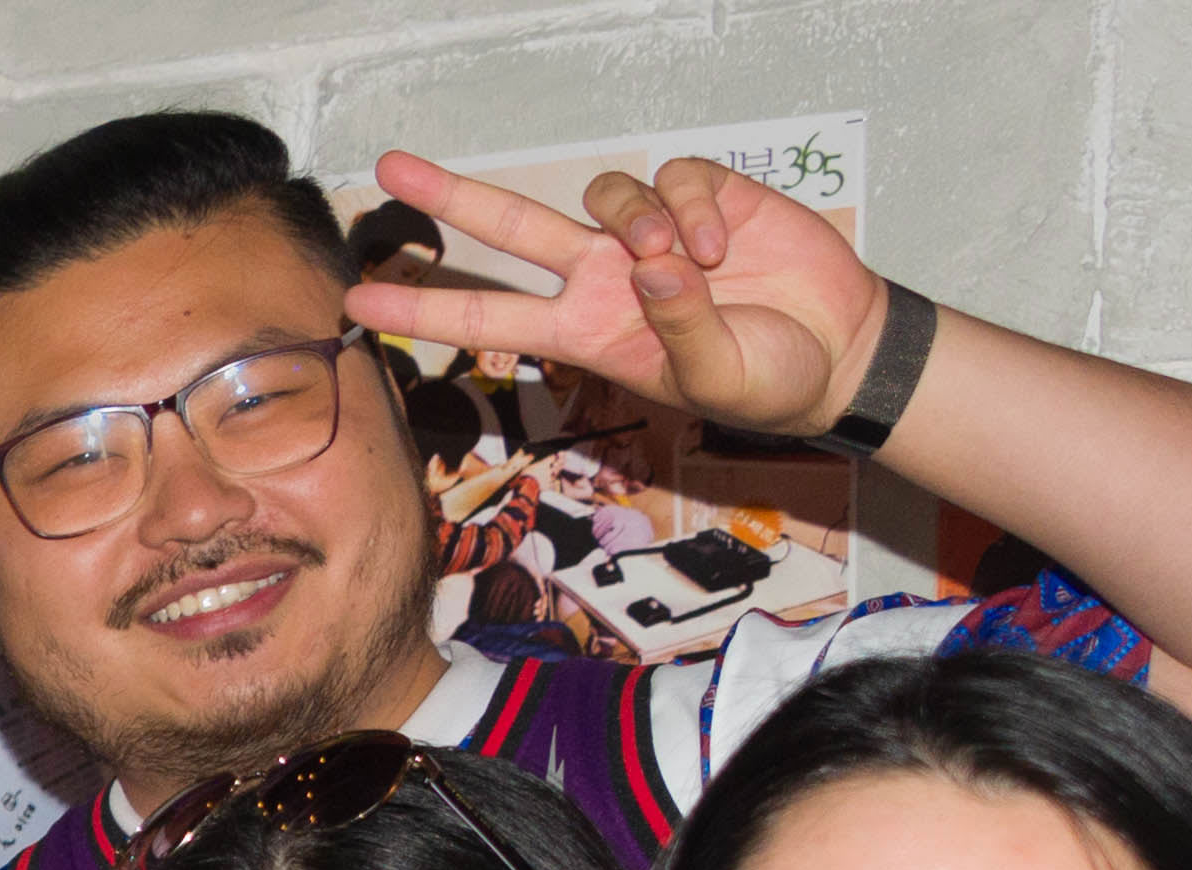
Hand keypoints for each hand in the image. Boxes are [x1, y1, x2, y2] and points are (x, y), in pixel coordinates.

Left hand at [349, 146, 888, 438]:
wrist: (835, 354)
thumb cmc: (767, 381)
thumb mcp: (715, 379)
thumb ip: (678, 328)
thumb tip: (648, 264)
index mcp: (586, 332)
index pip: (487, 315)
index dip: (423, 308)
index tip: (357, 304)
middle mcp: (602, 277)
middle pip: (511, 225)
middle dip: (450, 196)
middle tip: (390, 167)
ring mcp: (648, 234)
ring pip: (605, 194)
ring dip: (640, 222)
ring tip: (685, 263)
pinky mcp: (702, 197)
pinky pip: (674, 178)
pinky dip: (694, 206)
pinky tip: (723, 245)